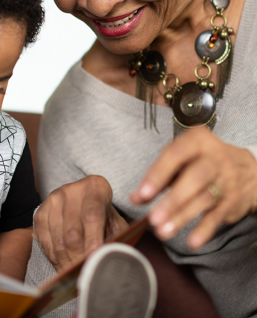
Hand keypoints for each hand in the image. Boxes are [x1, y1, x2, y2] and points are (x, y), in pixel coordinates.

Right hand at [33, 175, 128, 271]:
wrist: (82, 204)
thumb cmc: (103, 216)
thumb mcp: (115, 223)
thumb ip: (117, 238)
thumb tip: (113, 259)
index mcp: (95, 186)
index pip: (92, 215)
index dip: (93, 240)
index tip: (95, 259)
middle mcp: (71, 190)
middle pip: (73, 232)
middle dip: (80, 258)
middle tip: (87, 272)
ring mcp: (53, 200)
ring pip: (59, 242)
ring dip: (69, 263)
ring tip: (78, 273)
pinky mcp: (40, 213)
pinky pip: (46, 244)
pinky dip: (56, 260)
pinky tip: (66, 265)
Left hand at [130, 127, 256, 248]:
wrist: (247, 169)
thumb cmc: (204, 161)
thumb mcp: (182, 161)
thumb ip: (158, 177)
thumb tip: (135, 198)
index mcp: (197, 140)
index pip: (175, 154)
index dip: (158, 174)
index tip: (143, 194)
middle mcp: (214, 157)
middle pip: (194, 177)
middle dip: (172, 199)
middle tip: (153, 218)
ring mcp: (226, 178)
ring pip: (204, 198)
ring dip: (182, 216)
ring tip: (163, 231)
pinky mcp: (233, 199)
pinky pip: (218, 215)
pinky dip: (204, 230)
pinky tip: (192, 241)